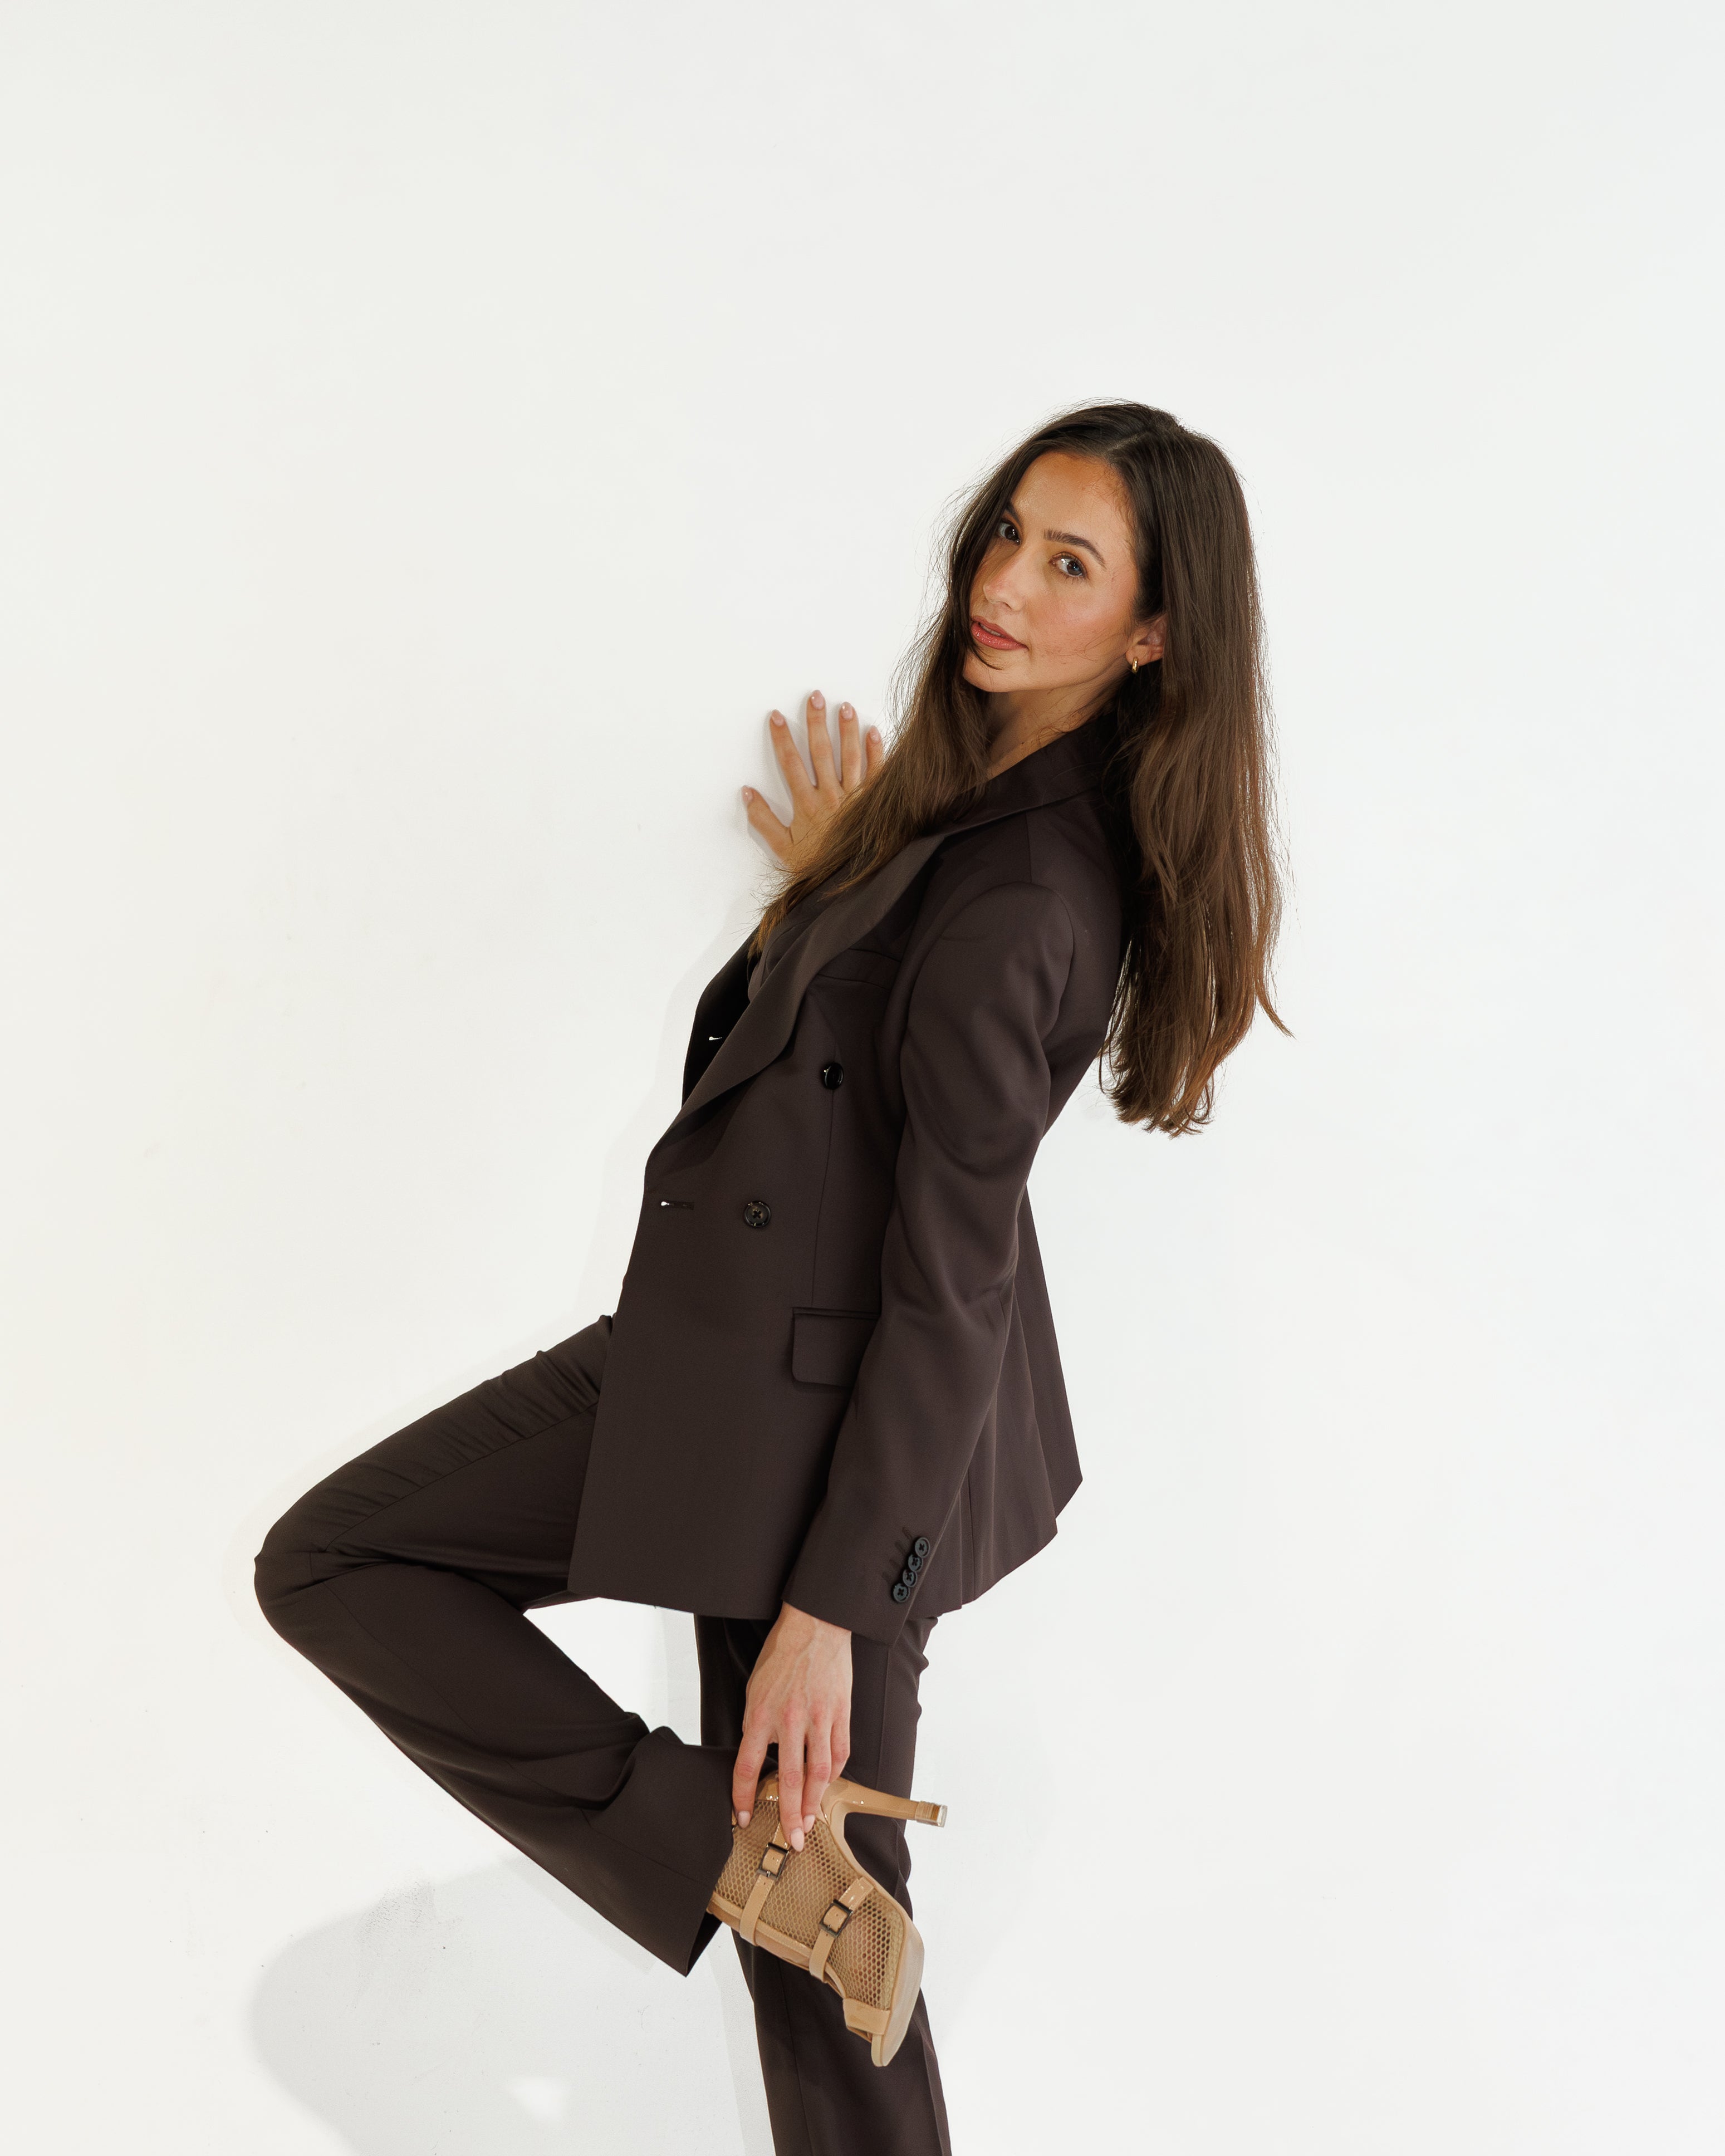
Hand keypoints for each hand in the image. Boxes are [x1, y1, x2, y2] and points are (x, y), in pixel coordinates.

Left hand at [732, 1602, 851, 1850]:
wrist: (814, 1626)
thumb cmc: (781, 1655)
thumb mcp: (755, 1689)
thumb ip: (756, 1725)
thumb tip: (759, 1757)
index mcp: (761, 1713)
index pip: (746, 1766)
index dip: (742, 1797)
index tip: (743, 1818)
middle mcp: (790, 1719)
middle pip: (789, 1779)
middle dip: (790, 1815)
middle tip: (792, 1840)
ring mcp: (819, 1717)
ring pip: (819, 1772)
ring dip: (815, 1803)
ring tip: (811, 1822)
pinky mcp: (840, 1712)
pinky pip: (840, 1751)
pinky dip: (835, 1773)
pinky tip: (828, 1784)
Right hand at [742, 690, 883, 866]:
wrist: (851, 884)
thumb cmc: (817, 867)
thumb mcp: (783, 848)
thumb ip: (763, 820)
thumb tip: (747, 792)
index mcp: (807, 804)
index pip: (791, 763)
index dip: (782, 738)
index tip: (777, 716)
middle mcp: (831, 796)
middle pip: (821, 751)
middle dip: (816, 722)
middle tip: (815, 696)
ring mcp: (855, 798)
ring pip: (850, 756)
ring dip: (847, 730)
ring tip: (845, 707)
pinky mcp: (874, 803)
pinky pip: (877, 773)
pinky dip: (877, 752)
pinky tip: (874, 732)